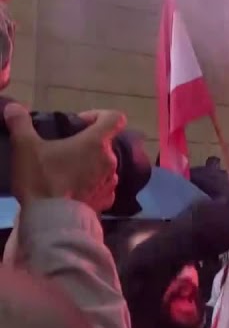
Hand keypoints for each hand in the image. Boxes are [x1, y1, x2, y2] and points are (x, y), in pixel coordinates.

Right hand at [4, 103, 124, 212]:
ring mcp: (110, 182)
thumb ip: (20, 124)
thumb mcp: (25, 147)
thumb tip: (14, 107)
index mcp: (96, 142)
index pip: (115, 118)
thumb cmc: (42, 179)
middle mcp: (110, 160)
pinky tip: (73, 190)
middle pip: (105, 144)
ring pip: (104, 166)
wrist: (51, 220)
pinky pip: (102, 187)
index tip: (80, 122)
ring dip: (89, 165)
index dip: (100, 116)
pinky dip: (91, 185)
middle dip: (87, 144)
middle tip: (63, 149)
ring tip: (66, 171)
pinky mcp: (106, 201)